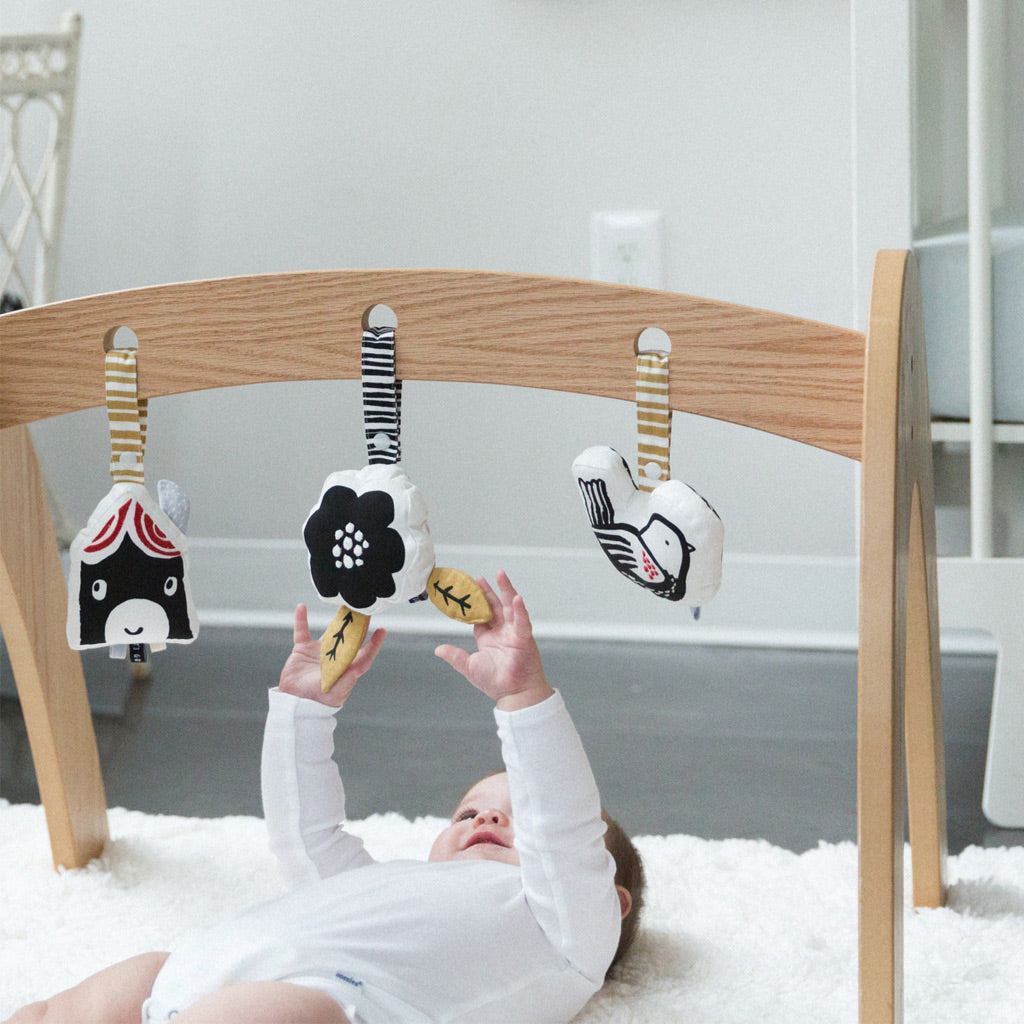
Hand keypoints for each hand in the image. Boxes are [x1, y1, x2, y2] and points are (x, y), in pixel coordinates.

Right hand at [278, 604, 385, 707]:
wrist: (294, 703)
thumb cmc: (318, 701)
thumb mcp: (335, 692)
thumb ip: (346, 680)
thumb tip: (359, 669)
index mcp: (346, 667)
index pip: (364, 653)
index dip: (374, 642)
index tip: (382, 630)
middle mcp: (335, 657)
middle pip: (350, 636)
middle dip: (358, 624)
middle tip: (364, 609)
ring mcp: (319, 652)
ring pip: (330, 630)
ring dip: (337, 618)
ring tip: (344, 603)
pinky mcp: (302, 650)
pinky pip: (302, 631)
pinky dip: (301, 620)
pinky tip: (302, 608)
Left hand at [435, 571, 553, 711]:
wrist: (513, 695)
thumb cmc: (495, 683)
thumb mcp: (469, 666)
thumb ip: (454, 656)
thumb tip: (438, 649)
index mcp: (489, 638)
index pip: (481, 616)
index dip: (474, 603)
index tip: (467, 591)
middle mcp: (502, 632)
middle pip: (495, 606)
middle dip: (487, 591)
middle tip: (479, 578)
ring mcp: (514, 633)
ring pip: (510, 607)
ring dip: (506, 590)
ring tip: (500, 575)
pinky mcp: (524, 638)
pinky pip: (522, 620)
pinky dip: (520, 609)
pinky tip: (516, 597)